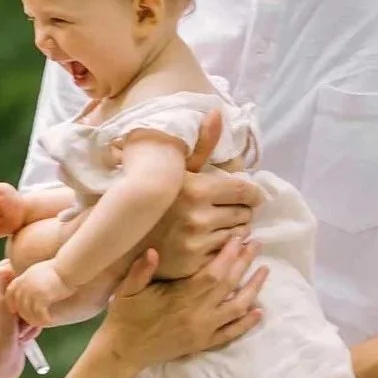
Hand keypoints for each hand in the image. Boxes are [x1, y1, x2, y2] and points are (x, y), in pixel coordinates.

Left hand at [0, 261, 38, 377]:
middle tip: (19, 316)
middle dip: (27, 301)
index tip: (27, 284)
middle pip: (22, 285)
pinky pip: (33, 317)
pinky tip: (22, 337)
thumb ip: (5, 278)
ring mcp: (7, 312)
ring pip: (30, 302)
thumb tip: (13, 262)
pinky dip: (32, 327)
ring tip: (19, 329)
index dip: (21, 274)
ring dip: (30, 316)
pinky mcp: (16, 325)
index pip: (8, 267)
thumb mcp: (0, 301)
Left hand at [7, 263, 72, 328]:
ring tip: (41, 322)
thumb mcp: (40, 270)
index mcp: (24, 277)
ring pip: (27, 312)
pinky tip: (49, 320)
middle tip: (31, 320)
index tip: (14, 310)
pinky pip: (38, 314)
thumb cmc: (59, 268)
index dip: (11, 302)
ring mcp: (32, 292)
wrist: (69, 267)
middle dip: (23, 313)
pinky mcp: (41, 298)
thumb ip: (31, 278)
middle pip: (18, 305)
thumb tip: (32, 285)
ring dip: (33, 318)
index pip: (10, 292)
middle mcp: (25, 285)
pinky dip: (43, 318)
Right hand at [96, 235, 265, 372]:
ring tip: (264, 271)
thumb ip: (141, 270)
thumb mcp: (128, 289)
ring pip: (237, 308)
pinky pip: (231, 333)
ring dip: (253, 289)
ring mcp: (203, 330)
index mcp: (181, 297)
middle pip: (230, 285)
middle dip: (245, 263)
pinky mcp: (203, 343)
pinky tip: (259, 311)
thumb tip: (153, 250)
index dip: (229, 255)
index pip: (213, 272)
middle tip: (257, 244)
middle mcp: (197, 314)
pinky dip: (247, 323)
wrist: (124, 351)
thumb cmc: (125, 316)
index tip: (239, 238)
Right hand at [144, 109, 262, 278]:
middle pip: (244, 213)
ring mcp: (195, 243)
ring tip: (223, 224)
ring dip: (237, 229)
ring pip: (238, 235)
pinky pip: (224, 254)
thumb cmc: (156, 197)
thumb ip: (202, 144)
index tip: (253, 195)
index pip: (243, 190)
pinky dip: (225, 248)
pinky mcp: (192, 264)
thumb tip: (217, 112)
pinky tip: (213, 240)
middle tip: (234, 209)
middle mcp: (198, 216)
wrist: (124, 234)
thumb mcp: (177, 168)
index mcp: (196, 188)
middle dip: (244, 210)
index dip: (253, 193)